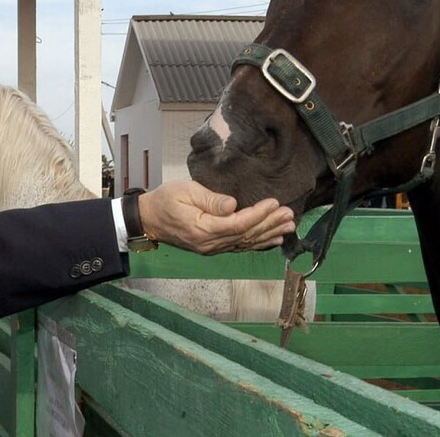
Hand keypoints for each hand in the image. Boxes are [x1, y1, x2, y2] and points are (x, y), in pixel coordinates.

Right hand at [137, 180, 295, 254]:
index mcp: (203, 229)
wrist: (149, 219)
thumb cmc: (165, 200)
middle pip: (246, 235)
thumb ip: (210, 199)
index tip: (274, 203)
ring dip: (269, 234)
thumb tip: (232, 205)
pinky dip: (258, 243)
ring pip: (246, 243)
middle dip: (270, 224)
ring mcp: (212, 248)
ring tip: (289, 227)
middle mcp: (210, 243)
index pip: (237, 224)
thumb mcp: (185, 191)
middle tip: (290, 215)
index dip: (258, 215)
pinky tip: (274, 239)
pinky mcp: (213, 247)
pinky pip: (239, 247)